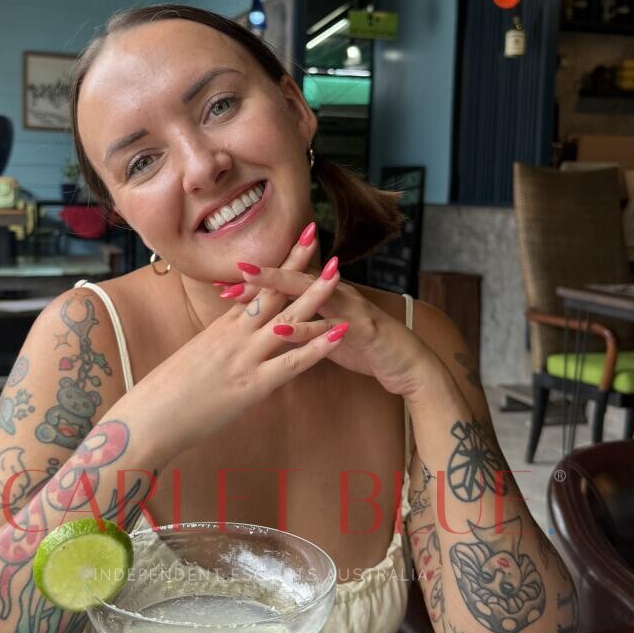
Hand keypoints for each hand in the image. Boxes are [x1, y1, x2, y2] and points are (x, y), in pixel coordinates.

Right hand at [130, 227, 349, 457]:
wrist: (147, 417)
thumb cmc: (165, 393)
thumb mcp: (195, 358)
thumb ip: (218, 344)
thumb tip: (231, 338)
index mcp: (221, 328)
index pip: (254, 287)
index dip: (275, 263)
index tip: (292, 241)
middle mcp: (234, 335)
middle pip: (270, 291)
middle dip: (294, 263)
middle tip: (315, 232)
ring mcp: (244, 358)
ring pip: (286, 320)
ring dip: (314, 296)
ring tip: (338, 274)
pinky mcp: (251, 386)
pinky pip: (291, 363)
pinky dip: (316, 347)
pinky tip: (339, 334)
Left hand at [221, 247, 430, 399]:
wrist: (408, 362)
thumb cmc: (365, 346)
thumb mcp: (328, 333)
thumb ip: (304, 323)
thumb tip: (273, 322)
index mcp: (326, 296)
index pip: (287, 283)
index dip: (258, 283)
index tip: (224, 283)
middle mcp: (336, 294)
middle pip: (295, 279)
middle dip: (264, 275)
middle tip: (235, 270)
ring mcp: (350, 308)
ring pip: (311, 294)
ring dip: (280, 287)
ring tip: (250, 284)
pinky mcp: (361, 329)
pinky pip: (329, 327)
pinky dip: (305, 329)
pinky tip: (281, 329)